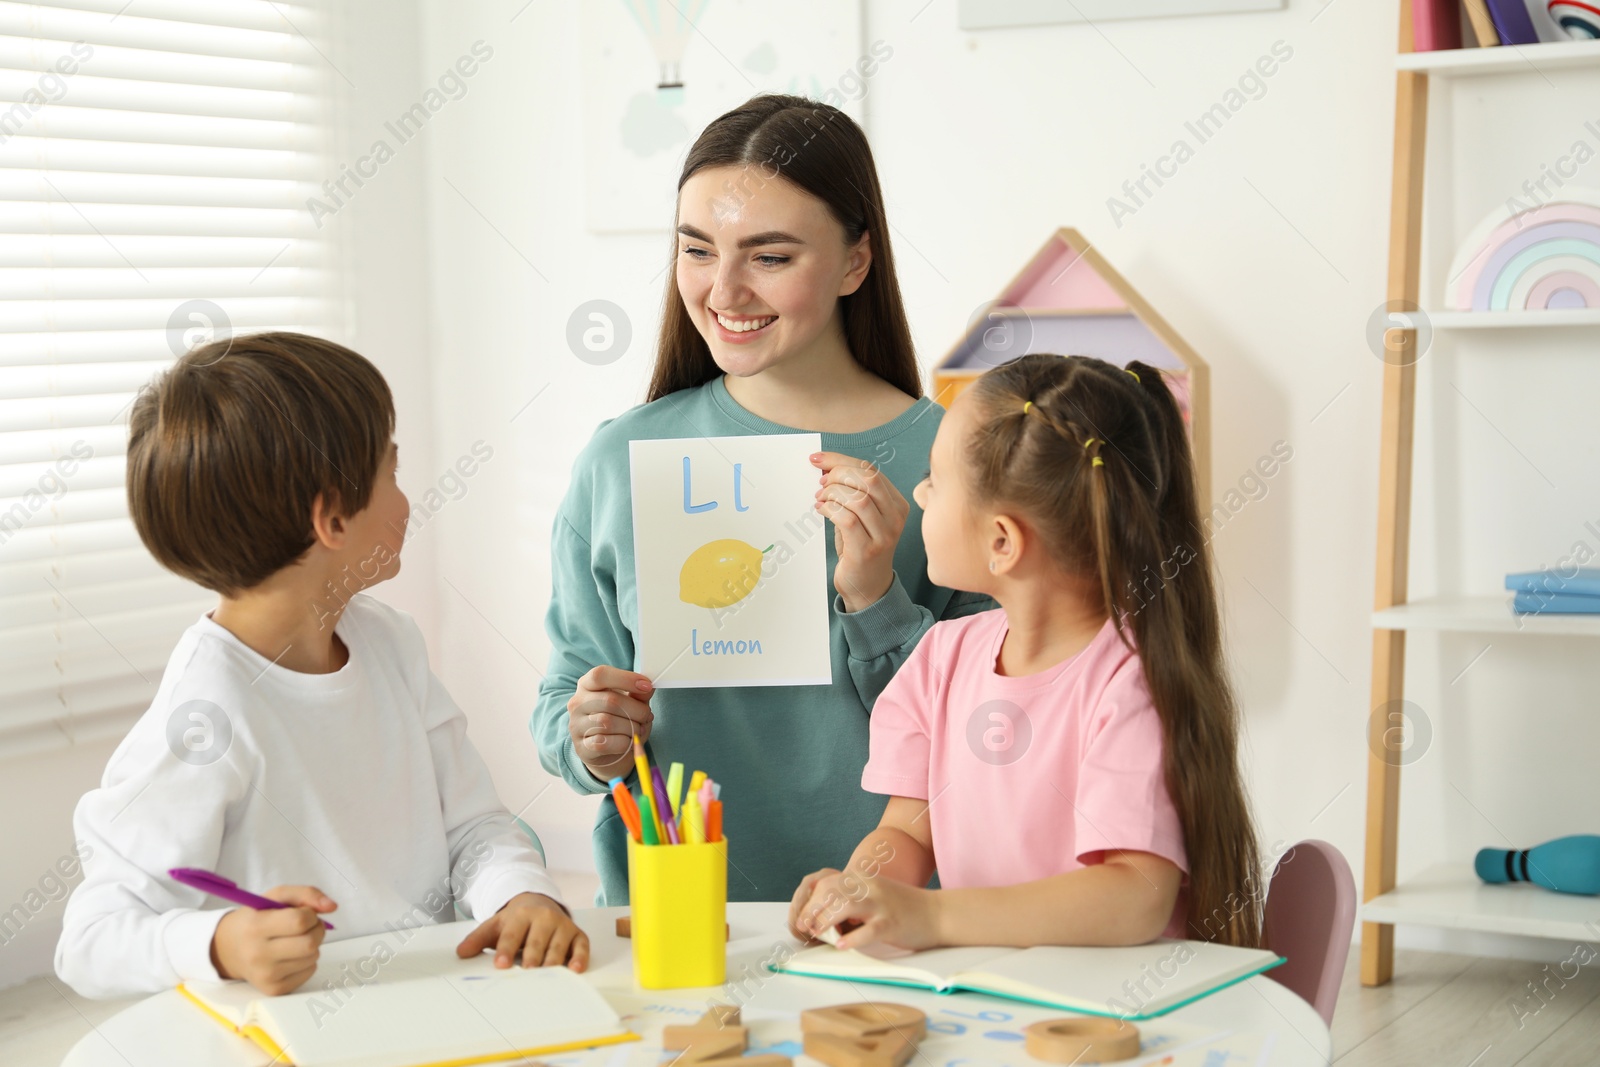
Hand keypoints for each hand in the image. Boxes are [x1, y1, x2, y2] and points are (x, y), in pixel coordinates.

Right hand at [210, 885, 336, 994]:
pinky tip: (292, 955)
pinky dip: (307, 961)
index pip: (299, 921)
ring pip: (312, 957)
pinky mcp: (274, 989)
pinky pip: (309, 971)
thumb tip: (332, 906)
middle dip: (317, 930)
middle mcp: (258, 954)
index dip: (310, 914)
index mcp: (256, 927)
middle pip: (309, 943)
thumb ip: (306, 894)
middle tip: (307, 926)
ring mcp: (265, 975)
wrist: (229, 949)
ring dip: (312, 945)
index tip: (304, 913)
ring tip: (296, 940)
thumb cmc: (257, 918)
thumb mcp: (275, 897)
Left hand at [456, 893, 589, 970]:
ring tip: (548, 975)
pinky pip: (581, 946)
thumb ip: (477, 939)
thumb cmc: (516, 921)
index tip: (501, 964)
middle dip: (532, 955)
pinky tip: (575, 970)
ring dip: (553, 960)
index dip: (506, 949)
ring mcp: (563, 926)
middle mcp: (544, 918)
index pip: (513, 934)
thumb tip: (461, 953)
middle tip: (527, 971)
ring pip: (558, 945)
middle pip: (537, 940)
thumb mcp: (495, 925)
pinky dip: (580, 958)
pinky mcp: (578, 934)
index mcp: (521, 915)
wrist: (539, 902)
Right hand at [567, 665, 653, 781]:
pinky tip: (628, 742)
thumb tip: (648, 688)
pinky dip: (623, 743)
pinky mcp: (581, 746)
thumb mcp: (631, 703)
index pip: (600, 675)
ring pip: (608, 722)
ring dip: (631, 728)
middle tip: (647, 716)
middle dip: (636, 710)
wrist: (609, 751)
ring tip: (639, 730)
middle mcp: (577, 703)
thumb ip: (638, 694)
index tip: (647, 686)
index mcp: (587, 684)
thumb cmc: (620, 720)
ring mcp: (576, 725)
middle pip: (610, 700)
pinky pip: (605, 743)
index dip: (626, 679)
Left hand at [788, 867, 938, 951]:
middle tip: (804, 928)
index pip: (825, 882)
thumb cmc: (904, 908)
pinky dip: (853, 939)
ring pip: (845, 905)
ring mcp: (881, 904)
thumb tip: (821, 917)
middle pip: (830, 890)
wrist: (938, 913)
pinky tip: (842, 946)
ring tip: (818, 934)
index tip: (801, 918)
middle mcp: (869, 887)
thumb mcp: (874, 894)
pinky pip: (869, 930)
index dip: (808, 900)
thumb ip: (851, 899)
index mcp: (863, 879)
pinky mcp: (892, 923)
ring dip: (825, 921)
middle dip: (811, 909)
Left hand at [812, 452, 908, 613]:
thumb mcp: (862, 517)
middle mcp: (895, 518)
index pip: (872, 471)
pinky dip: (830, 510)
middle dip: (839, 474)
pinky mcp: (866, 551)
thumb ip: (852, 493)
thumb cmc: (861, 548)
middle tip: (821, 482)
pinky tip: (821, 510)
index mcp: (897, 504)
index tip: (819, 459)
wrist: (868, 588)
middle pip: (868, 480)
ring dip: (832, 493)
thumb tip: (826, 468)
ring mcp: (884, 535)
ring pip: (858, 498)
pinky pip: (847, 520)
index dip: (842, 460)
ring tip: (820, 498)